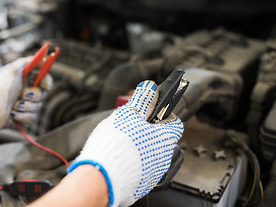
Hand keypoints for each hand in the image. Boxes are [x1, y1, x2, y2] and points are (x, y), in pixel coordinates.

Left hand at [0, 57, 50, 131]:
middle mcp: (26, 93)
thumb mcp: (12, 70)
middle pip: (43, 95)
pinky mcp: (23, 118)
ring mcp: (26, 106)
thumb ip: (27, 62)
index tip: (45, 85)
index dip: (47, 82)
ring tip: (13, 105)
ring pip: (38, 107)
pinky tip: (11, 114)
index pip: (44, 80)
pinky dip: (22, 115)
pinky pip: (32, 117)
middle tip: (23, 94)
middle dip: (33, 95)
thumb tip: (40, 58)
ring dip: (25, 106)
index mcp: (25, 81)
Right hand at [68, 80, 183, 206]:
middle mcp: (163, 158)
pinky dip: (131, 164)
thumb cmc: (115, 146)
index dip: (163, 116)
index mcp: (165, 139)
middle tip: (129, 128)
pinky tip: (117, 160)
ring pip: (149, 155)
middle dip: (146, 132)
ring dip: (138, 149)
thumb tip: (151, 89)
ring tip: (120, 145)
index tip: (151, 112)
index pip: (175, 123)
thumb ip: (142, 100)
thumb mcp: (127, 114)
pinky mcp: (141, 187)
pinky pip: (139, 171)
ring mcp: (153, 175)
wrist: (100, 178)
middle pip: (160, 140)